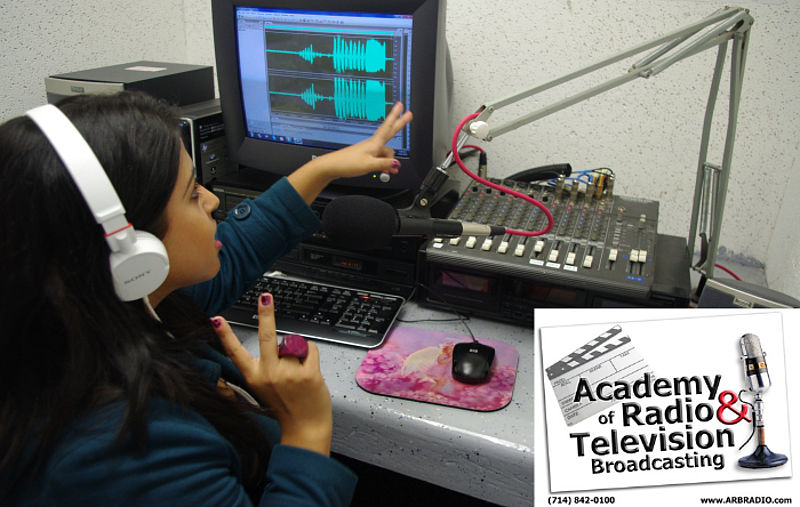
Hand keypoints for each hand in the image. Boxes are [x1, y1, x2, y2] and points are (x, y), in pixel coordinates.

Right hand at [211, 293, 332, 455]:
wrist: (305, 428)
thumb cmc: (286, 408)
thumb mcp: (264, 388)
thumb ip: (266, 366)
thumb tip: (278, 343)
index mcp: (253, 376)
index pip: (235, 351)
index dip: (224, 334)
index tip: (215, 319)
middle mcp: (268, 373)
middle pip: (267, 335)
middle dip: (266, 313)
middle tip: (265, 297)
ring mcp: (288, 373)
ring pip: (294, 344)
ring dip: (298, 352)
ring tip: (298, 374)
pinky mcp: (307, 374)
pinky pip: (310, 348)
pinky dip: (311, 354)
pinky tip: (309, 370)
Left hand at [287, 103, 412, 202]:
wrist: (332, 166)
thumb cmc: (347, 163)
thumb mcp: (369, 165)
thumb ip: (384, 164)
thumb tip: (396, 163)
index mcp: (374, 143)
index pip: (388, 127)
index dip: (396, 116)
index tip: (402, 107)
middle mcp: (373, 144)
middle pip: (390, 134)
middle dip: (400, 124)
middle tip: (409, 114)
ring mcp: (370, 150)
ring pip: (386, 153)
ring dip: (390, 161)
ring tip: (391, 170)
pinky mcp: (366, 156)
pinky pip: (380, 158)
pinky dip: (384, 164)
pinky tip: (385, 170)